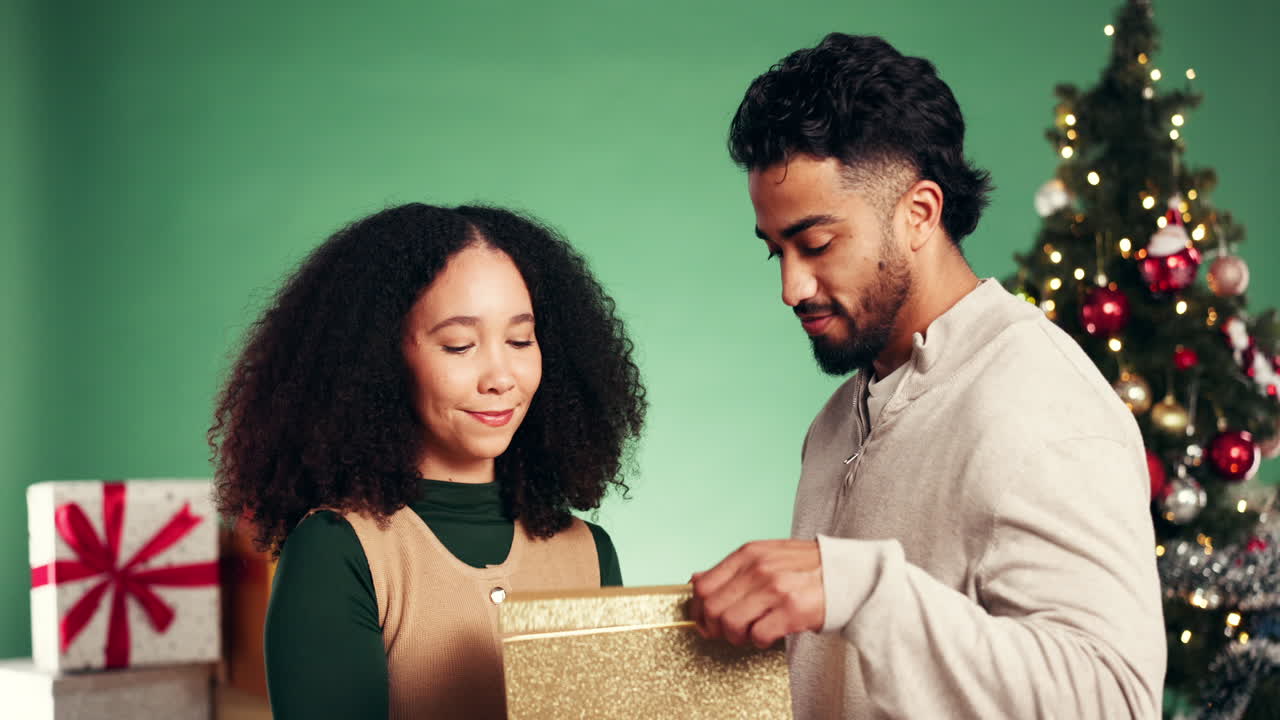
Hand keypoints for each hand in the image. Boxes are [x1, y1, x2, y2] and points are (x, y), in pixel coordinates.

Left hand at [688, 539, 824, 648]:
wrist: (851, 574)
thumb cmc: (807, 568)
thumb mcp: (766, 555)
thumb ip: (732, 568)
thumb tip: (695, 580)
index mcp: (748, 554)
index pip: (703, 586)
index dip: (698, 609)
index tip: (705, 621)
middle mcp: (758, 568)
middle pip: (712, 608)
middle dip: (714, 628)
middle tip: (727, 633)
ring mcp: (775, 589)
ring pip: (730, 624)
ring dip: (736, 637)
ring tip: (749, 634)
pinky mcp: (792, 611)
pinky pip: (758, 636)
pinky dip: (759, 642)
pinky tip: (768, 636)